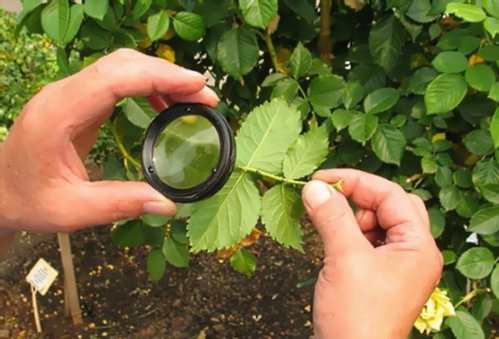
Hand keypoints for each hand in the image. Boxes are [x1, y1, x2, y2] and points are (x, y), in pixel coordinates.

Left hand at [0, 49, 217, 232]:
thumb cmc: (28, 200)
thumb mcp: (72, 211)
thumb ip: (120, 204)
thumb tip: (169, 205)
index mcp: (57, 115)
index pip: (113, 79)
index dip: (157, 76)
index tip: (196, 85)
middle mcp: (62, 95)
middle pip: (122, 64)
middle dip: (167, 74)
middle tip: (205, 95)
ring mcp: (70, 94)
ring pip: (121, 68)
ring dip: (160, 77)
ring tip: (193, 98)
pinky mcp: (78, 100)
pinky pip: (117, 81)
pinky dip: (146, 86)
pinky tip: (164, 105)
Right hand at [302, 169, 442, 338]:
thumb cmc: (356, 316)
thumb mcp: (344, 259)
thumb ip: (332, 217)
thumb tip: (314, 187)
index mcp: (418, 247)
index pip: (392, 196)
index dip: (357, 182)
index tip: (323, 179)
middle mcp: (412, 254)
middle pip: (389, 207)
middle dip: (357, 199)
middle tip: (327, 198)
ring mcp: (396, 266)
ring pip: (376, 224)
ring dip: (349, 217)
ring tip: (324, 222)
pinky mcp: (378, 276)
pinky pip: (366, 242)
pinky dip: (347, 234)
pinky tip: (329, 238)